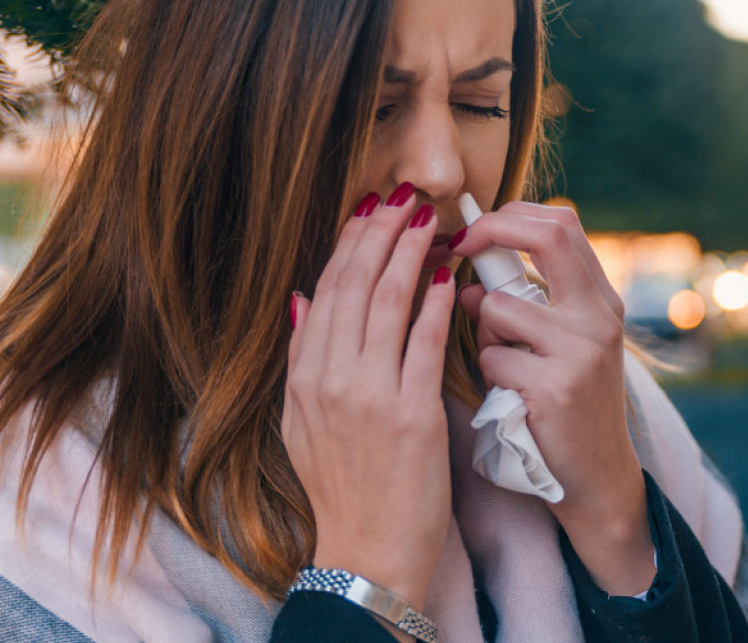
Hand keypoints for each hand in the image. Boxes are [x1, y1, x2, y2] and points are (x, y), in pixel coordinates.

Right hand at [284, 185, 453, 608]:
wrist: (368, 552)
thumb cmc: (344, 488)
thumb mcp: (301, 424)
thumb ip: (301, 359)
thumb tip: (299, 298)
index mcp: (305, 377)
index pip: (326, 290)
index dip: (349, 243)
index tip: (368, 208)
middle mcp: (330, 379)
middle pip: (355, 285)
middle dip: (379, 231)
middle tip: (402, 194)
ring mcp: (368, 395)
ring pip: (387, 302)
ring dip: (410, 251)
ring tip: (429, 217)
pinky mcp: (411, 413)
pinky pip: (423, 342)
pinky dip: (435, 302)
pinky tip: (449, 273)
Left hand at [450, 202, 655, 594]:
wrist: (596, 477)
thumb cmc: (566, 406)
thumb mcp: (561, 346)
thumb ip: (527, 307)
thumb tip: (465, 282)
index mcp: (601, 299)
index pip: (562, 224)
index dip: (511, 215)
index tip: (473, 229)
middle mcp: (600, 316)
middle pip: (546, 237)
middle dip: (490, 233)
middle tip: (458, 246)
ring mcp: (582, 351)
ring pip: (498, 307)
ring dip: (482, 333)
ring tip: (502, 363)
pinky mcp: (556, 387)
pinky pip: (492, 359)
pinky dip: (488, 376)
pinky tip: (511, 399)